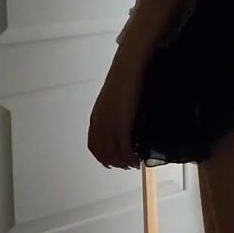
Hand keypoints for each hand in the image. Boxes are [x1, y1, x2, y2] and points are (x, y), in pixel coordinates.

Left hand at [87, 55, 145, 169]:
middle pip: (103, 153)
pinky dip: (131, 157)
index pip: (94, 145)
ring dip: (124, 162)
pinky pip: (125, 149)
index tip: (112, 161)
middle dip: (115, 162)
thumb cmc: (125, 78)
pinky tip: (138, 159)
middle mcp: (100, 125)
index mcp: (96, 118)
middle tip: (127, 164)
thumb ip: (116, 112)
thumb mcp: (116, 99)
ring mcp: (109, 126)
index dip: (103, 156)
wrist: (128, 68)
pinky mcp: (121, 126)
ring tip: (134, 163)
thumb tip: (125, 121)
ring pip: (114, 154)